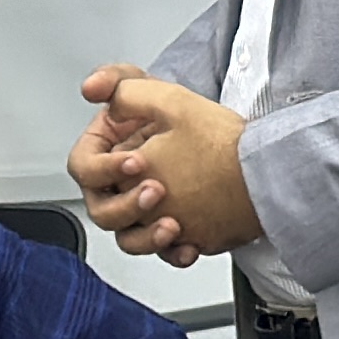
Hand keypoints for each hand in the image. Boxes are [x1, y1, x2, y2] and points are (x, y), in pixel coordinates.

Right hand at [70, 66, 260, 267]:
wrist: (253, 165)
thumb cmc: (212, 132)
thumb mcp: (170, 98)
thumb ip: (124, 85)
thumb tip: (92, 89)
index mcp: (115, 150)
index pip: (84, 165)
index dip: (102, 167)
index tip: (134, 161)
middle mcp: (124, 183)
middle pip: (101, 208)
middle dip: (126, 204)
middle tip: (155, 190)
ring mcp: (145, 210)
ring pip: (126, 236)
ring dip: (145, 236)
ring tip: (172, 225)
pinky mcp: (169, 231)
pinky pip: (162, 252)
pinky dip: (174, 252)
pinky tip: (188, 245)